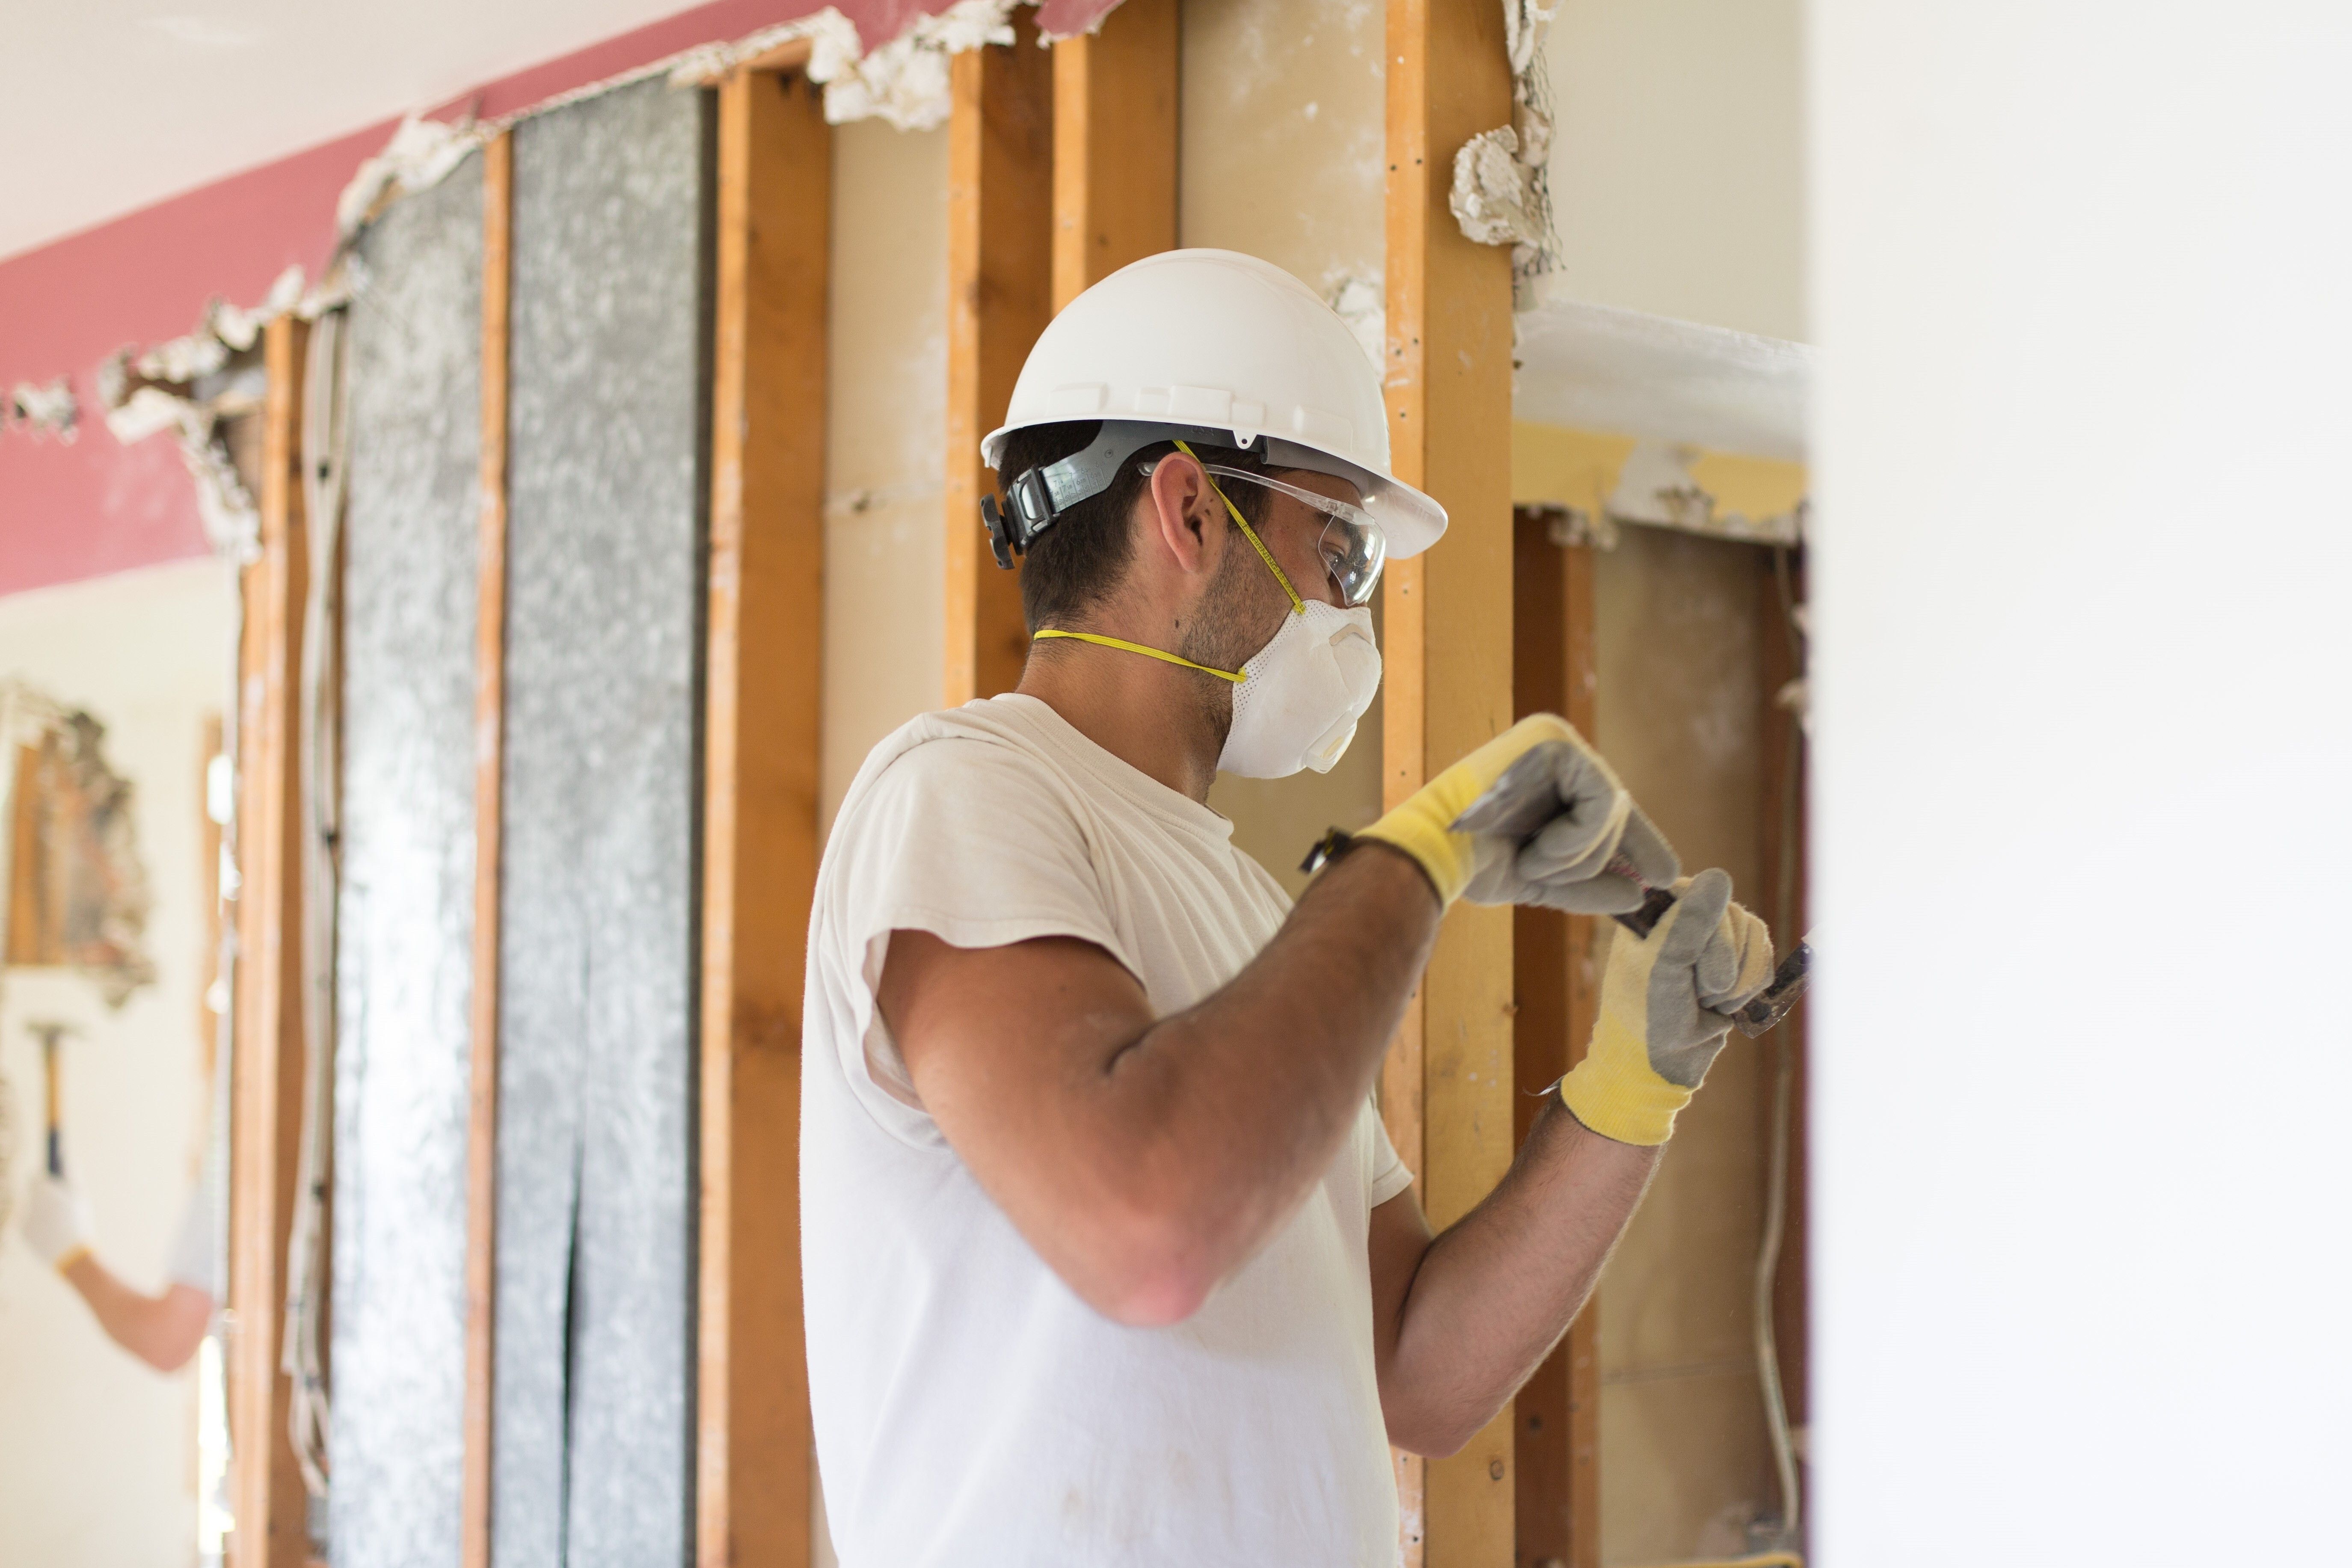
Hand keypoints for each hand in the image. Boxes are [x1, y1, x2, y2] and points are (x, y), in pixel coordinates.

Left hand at [21, 1174, 92, 1270]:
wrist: (69, 1253)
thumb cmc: (78, 1223)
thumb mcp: (79, 1198)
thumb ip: (70, 1177)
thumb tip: (66, 1162)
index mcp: (43, 1192)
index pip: (33, 1178)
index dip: (40, 1179)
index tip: (46, 1178)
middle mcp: (29, 1203)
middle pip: (32, 1195)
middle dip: (41, 1196)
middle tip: (53, 1200)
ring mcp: (24, 1218)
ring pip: (32, 1210)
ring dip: (41, 1211)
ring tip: (57, 1220)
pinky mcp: (23, 1232)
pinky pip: (29, 1223)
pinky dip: (38, 1224)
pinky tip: (51, 1230)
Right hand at [1356, 714, 1676, 909]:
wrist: (1433, 855)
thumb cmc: (1474, 864)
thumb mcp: (1542, 877)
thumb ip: (1590, 884)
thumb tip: (1640, 895)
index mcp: (1551, 773)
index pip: (1609, 808)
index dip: (1640, 843)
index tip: (1664, 876)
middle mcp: (1558, 749)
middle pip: (1616, 813)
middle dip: (1590, 860)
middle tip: (1539, 871)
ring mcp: (1557, 742)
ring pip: (1612, 813)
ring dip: (1573, 857)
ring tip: (1527, 858)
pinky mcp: (1555, 746)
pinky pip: (1601, 806)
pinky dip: (1574, 841)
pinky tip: (1535, 848)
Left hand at [1556, 869, 1773, 1144]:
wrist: (1659, 1063)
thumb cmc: (1647, 1015)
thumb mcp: (1664, 969)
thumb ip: (1690, 923)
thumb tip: (1720, 876)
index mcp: (1655, 908)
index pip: (1702, 895)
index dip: (1708, 938)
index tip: (1688, 970)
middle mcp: (1684, 914)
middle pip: (1734, 916)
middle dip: (1723, 965)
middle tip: (1699, 993)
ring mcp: (1712, 936)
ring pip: (1754, 936)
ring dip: (1738, 980)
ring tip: (1708, 1002)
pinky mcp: (1734, 960)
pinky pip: (1763, 956)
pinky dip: (1750, 986)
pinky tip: (1724, 1005)